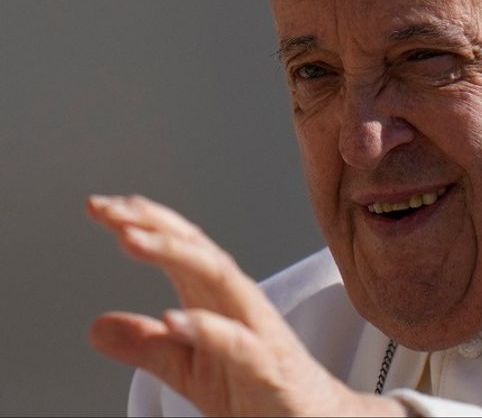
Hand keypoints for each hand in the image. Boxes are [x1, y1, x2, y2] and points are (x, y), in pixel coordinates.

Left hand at [87, 194, 406, 416]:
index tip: (100, 206)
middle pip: (199, 251)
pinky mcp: (270, 366)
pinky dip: (207, 328)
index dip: (143, 223)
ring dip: (176, 254)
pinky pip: (239, 343)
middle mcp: (240, 305)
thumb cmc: (258, 389)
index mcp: (218, 300)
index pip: (182, 248)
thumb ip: (148, 346)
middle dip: (155, 224)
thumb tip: (97, 326)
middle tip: (110, 209)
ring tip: (132, 240)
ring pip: (221, 280)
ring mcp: (258, 332)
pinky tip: (172, 318)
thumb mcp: (189, 370)